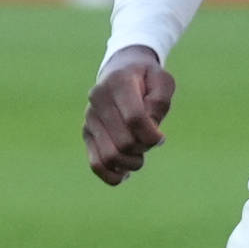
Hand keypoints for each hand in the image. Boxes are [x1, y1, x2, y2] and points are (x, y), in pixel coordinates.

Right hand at [85, 44, 175, 185]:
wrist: (120, 71)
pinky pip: (96, 164)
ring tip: (139, 156)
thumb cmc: (146, 79)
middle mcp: (98, 99)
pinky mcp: (86, 133)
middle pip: (124, 141)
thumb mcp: (162, 81)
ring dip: (131, 163)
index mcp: (118, 82)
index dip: (152, 135)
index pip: (135, 118)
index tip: (160, 137)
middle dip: (143, 148)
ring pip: (110, 156)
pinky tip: (126, 172)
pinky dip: (113, 175)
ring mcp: (89, 118)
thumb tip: (150, 127)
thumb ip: (160, 101)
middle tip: (150, 142)